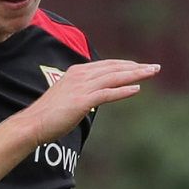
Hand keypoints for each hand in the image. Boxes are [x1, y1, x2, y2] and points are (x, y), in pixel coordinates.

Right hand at [20, 59, 159, 143]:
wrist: (33, 124)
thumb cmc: (48, 115)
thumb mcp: (67, 99)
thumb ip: (81, 95)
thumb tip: (92, 99)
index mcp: (76, 72)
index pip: (106, 65)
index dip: (125, 65)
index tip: (140, 67)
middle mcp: (80, 76)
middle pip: (114, 68)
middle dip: (136, 67)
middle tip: (155, 67)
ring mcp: (81, 87)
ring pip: (114, 77)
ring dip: (135, 75)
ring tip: (151, 73)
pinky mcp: (82, 101)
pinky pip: (107, 93)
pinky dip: (123, 90)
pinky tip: (137, 89)